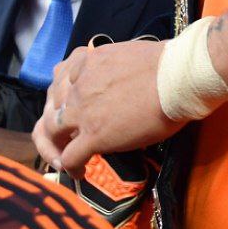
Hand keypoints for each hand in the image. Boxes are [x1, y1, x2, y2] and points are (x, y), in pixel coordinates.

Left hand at [32, 40, 182, 176]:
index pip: (59, 82)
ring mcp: (82, 111)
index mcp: (85, 62)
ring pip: (49, 133)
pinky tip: (79, 173)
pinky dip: (70, 168)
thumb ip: (109, 70)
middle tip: (63, 139)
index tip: (72, 110)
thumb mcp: (126, 55)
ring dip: (54, 148)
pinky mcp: (93, 135)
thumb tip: (119, 82)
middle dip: (52, 126)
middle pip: (49, 109)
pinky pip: (70, 157)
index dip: (62, 100)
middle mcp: (77, 85)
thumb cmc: (167, 64)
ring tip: (64, 159)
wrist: (177, 77)